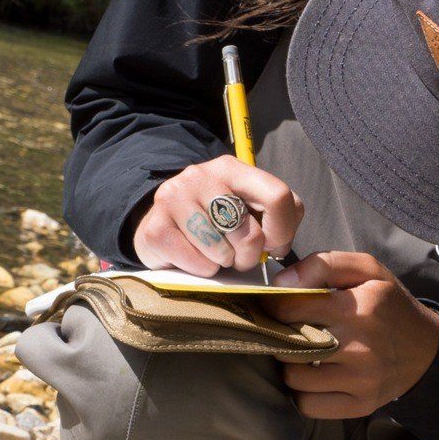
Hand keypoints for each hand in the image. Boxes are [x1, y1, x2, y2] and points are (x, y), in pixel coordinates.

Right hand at [133, 155, 303, 276]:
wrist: (160, 230)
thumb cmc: (212, 225)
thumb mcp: (245, 210)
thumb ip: (274, 217)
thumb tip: (279, 245)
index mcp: (231, 169)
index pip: (278, 196)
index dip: (283, 231)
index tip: (273, 246)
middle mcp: (201, 176)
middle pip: (248, 232)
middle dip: (249, 256)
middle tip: (238, 258)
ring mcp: (174, 199)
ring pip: (220, 249)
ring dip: (222, 262)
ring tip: (214, 256)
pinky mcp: (156, 227)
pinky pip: (196, 262)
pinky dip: (202, 270)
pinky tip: (194, 260)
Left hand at [263, 252, 438, 418]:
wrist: (428, 351)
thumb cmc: (388, 306)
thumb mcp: (366, 271)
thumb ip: (322, 265)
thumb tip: (280, 283)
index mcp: (357, 310)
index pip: (291, 310)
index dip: (274, 307)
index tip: (275, 307)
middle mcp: (359, 348)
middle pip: (287, 346)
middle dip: (280, 336)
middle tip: (289, 331)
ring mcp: (359, 381)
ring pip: (293, 378)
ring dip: (290, 365)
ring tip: (303, 354)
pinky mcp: (359, 406)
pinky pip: (307, 405)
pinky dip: (303, 393)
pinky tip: (313, 378)